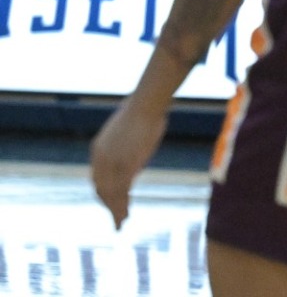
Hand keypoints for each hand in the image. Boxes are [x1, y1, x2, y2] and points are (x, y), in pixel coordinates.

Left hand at [90, 96, 168, 228]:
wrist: (146, 104)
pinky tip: (125, 215)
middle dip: (108, 205)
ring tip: (121, 223)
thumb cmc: (143, 112)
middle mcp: (100, 159)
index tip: (111, 203)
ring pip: (110, 194)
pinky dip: (122, 206)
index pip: (98, 178)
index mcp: (98, 149)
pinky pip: (122, 192)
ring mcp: (112, 163)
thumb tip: (132, 158)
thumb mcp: (128, 132)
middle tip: (117, 219)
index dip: (104, 193)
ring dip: (115, 210)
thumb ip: (126, 149)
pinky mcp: (125, 166)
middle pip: (101, 188)